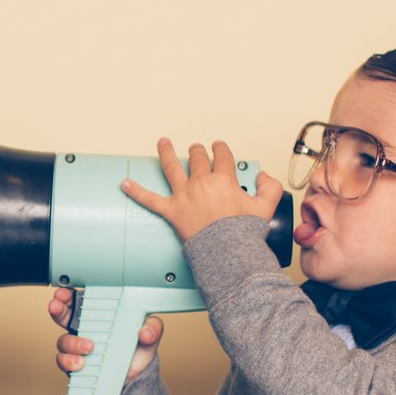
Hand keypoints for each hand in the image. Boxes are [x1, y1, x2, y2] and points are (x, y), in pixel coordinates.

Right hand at [49, 286, 161, 385]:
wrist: (135, 379)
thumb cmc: (138, 352)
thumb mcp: (149, 337)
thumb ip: (152, 329)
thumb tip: (145, 331)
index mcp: (101, 317)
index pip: (81, 300)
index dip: (69, 294)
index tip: (65, 292)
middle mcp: (85, 329)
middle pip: (63, 315)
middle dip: (57, 308)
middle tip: (57, 306)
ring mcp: (78, 348)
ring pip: (63, 340)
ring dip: (72, 342)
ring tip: (88, 347)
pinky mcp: (75, 365)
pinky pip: (64, 361)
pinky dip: (70, 361)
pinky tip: (81, 363)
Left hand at [121, 139, 284, 241]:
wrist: (227, 251)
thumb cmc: (243, 233)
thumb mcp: (266, 208)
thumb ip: (270, 188)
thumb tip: (263, 176)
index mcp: (223, 180)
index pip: (222, 157)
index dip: (220, 149)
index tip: (218, 146)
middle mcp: (202, 183)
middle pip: (197, 158)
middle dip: (197, 151)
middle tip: (196, 148)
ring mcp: (184, 195)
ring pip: (172, 167)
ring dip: (165, 152)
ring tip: (162, 143)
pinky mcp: (171, 211)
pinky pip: (149, 200)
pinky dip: (136, 191)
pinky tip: (125, 184)